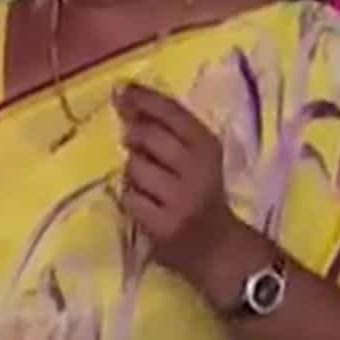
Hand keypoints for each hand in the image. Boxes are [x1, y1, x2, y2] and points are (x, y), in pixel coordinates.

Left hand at [113, 82, 250, 299]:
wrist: (219, 248)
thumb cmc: (202, 194)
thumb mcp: (197, 157)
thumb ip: (168, 130)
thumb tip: (125, 99)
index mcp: (207, 146)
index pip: (171, 112)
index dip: (142, 98)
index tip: (121, 90)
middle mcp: (197, 169)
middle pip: (148, 136)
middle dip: (134, 135)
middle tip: (134, 142)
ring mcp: (179, 198)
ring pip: (134, 167)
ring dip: (133, 172)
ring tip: (151, 183)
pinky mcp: (162, 224)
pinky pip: (129, 197)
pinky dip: (131, 197)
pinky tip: (147, 204)